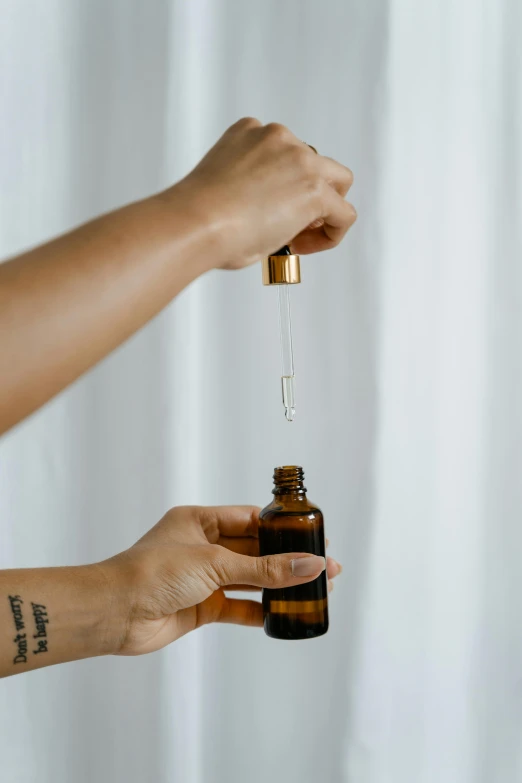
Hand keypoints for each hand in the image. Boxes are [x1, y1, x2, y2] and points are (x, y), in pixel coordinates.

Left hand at [103, 506, 341, 655]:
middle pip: (254, 550)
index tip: (312, 535)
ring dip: (277, 585)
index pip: (251, 519)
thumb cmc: (153, 572)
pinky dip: (258, 610)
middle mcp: (202, 546)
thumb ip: (265, 569)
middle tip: (323, 567)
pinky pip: (237, 606)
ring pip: (248, 579)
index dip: (282, 528)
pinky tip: (282, 614)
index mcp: (200, 520)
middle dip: (287, 559)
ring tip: (314, 590)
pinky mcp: (200, 606)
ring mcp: (201, 577)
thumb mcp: (216, 563)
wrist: (114, 613)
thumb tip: (310, 565)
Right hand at [163, 117, 355, 269]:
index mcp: (250, 133)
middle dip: (309, 193)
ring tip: (299, 237)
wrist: (197, 223)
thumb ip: (248, 187)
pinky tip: (307, 247)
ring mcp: (300, 161)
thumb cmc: (198, 215)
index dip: (284, 185)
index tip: (271, 210)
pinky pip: (343, 214)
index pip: (284, 152)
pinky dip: (333, 233)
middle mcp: (279, 139)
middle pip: (315, 163)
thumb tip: (259, 216)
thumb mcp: (221, 184)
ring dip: (324, 209)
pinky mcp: (316, 190)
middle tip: (292, 223)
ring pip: (337, 183)